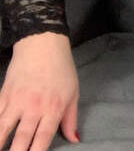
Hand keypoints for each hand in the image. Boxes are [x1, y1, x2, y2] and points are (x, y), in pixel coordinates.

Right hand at [0, 32, 80, 150]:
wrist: (43, 45)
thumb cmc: (62, 70)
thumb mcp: (73, 93)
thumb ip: (71, 119)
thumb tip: (75, 140)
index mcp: (54, 108)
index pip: (42, 138)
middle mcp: (34, 107)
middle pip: (21, 137)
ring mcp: (16, 101)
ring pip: (3, 128)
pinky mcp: (4, 95)